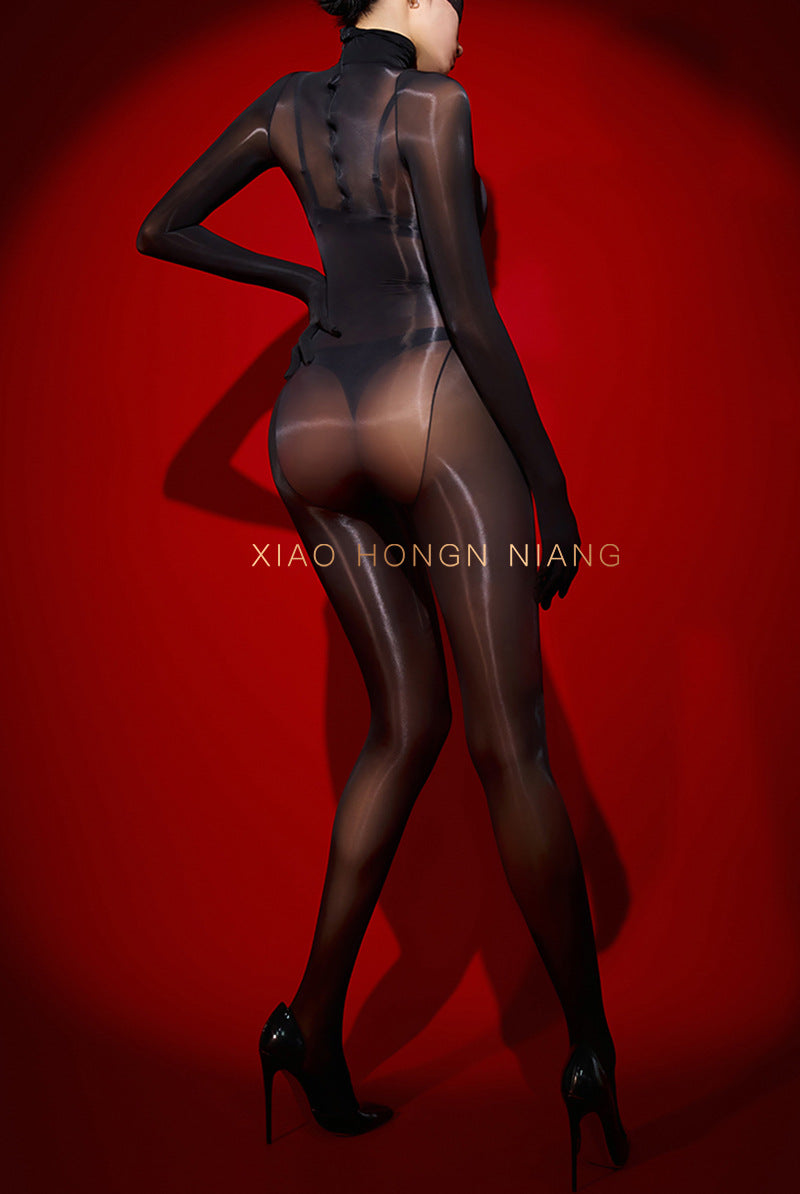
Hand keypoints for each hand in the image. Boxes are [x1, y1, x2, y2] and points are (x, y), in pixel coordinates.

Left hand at [284, 273, 340, 378]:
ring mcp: (313, 322)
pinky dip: (329, 327)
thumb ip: (325, 334)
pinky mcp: (320, 312)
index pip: (297, 353)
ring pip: (307, 338)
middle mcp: (308, 331)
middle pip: (298, 349)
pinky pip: (324, 321)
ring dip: (307, 350)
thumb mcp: (321, 324)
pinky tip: (336, 333)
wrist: (314, 284)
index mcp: (308, 336)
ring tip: (309, 362)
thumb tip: (336, 344)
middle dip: (294, 362)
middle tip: (288, 377)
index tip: (286, 378)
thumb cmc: (321, 307)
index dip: (293, 365)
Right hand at [535, 492, 580, 609]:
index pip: (572, 568)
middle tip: (547, 604)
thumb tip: (554, 538)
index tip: (560, 593)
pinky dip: (542, 577)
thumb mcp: (562, 522)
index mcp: (575, 543)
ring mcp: (562, 547)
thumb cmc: (556, 504)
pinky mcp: (551, 543)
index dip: (566, 582)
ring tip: (539, 601)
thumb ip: (561, 533)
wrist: (553, 492)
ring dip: (548, 590)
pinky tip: (536, 585)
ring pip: (556, 574)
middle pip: (565, 575)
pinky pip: (547, 565)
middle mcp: (572, 548)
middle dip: (556, 591)